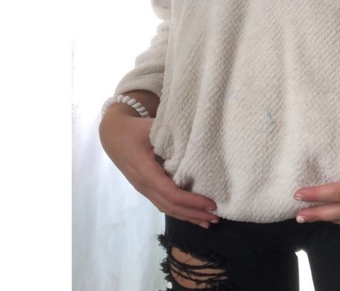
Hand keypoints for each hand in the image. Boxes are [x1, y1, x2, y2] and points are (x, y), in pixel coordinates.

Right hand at [99, 106, 218, 227]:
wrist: (113, 134)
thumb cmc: (134, 129)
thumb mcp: (151, 128)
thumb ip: (171, 133)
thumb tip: (196, 136)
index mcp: (146, 171)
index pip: (171, 193)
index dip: (191, 201)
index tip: (210, 203)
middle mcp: (144, 185)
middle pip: (170, 206)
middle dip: (193, 214)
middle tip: (216, 217)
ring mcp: (143, 188)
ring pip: (166, 208)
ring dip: (187, 216)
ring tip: (207, 222)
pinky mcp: (145, 187)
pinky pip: (162, 203)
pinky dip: (178, 211)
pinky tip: (190, 214)